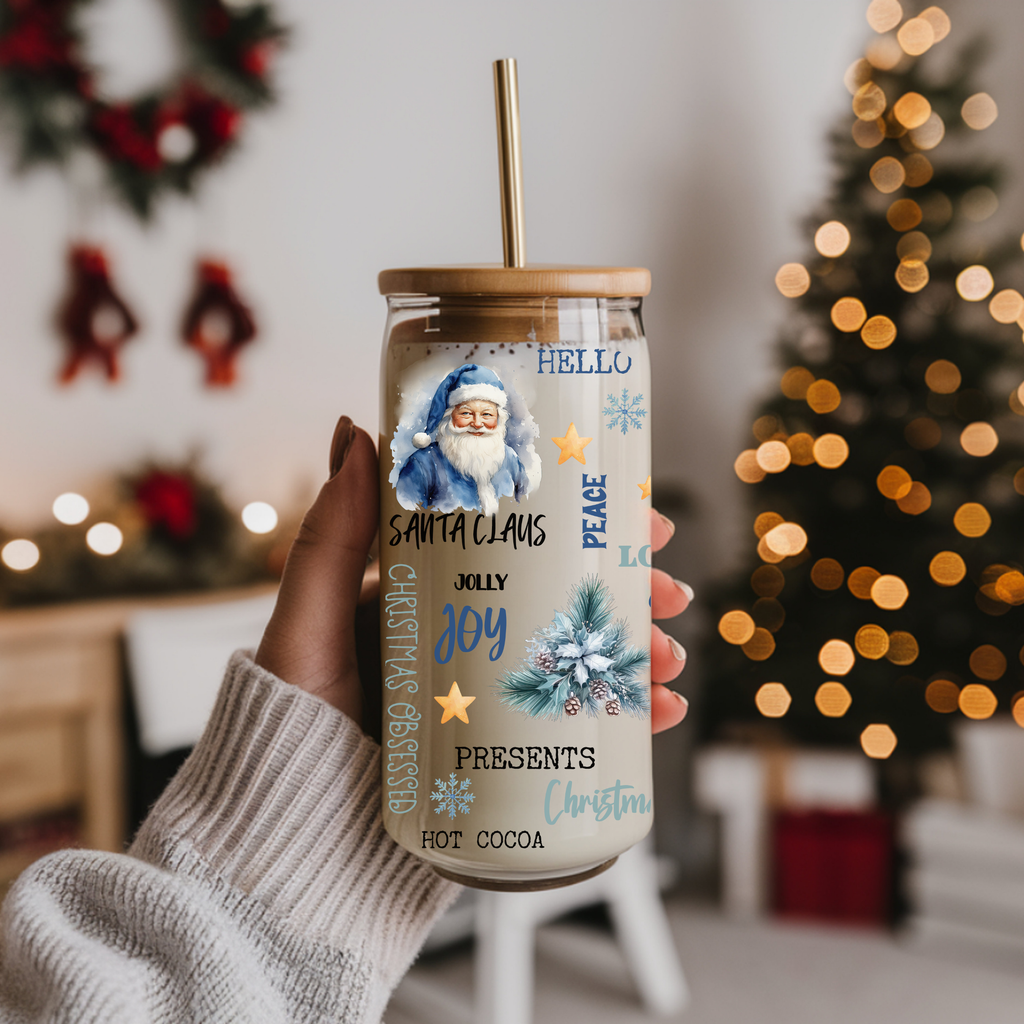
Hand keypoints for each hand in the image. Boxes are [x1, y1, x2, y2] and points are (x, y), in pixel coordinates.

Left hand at [257, 416, 690, 733]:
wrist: (295, 833)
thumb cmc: (289, 721)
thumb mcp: (308, 621)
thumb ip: (330, 536)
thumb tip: (357, 431)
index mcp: (425, 595)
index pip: (516, 544)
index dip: (580, 526)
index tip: (636, 517)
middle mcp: (463, 637)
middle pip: (558, 600)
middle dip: (624, 594)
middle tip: (669, 593)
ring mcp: (485, 695)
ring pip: (576, 659)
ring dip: (634, 654)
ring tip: (670, 660)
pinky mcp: (499, 749)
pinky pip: (570, 724)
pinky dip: (622, 719)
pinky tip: (659, 716)